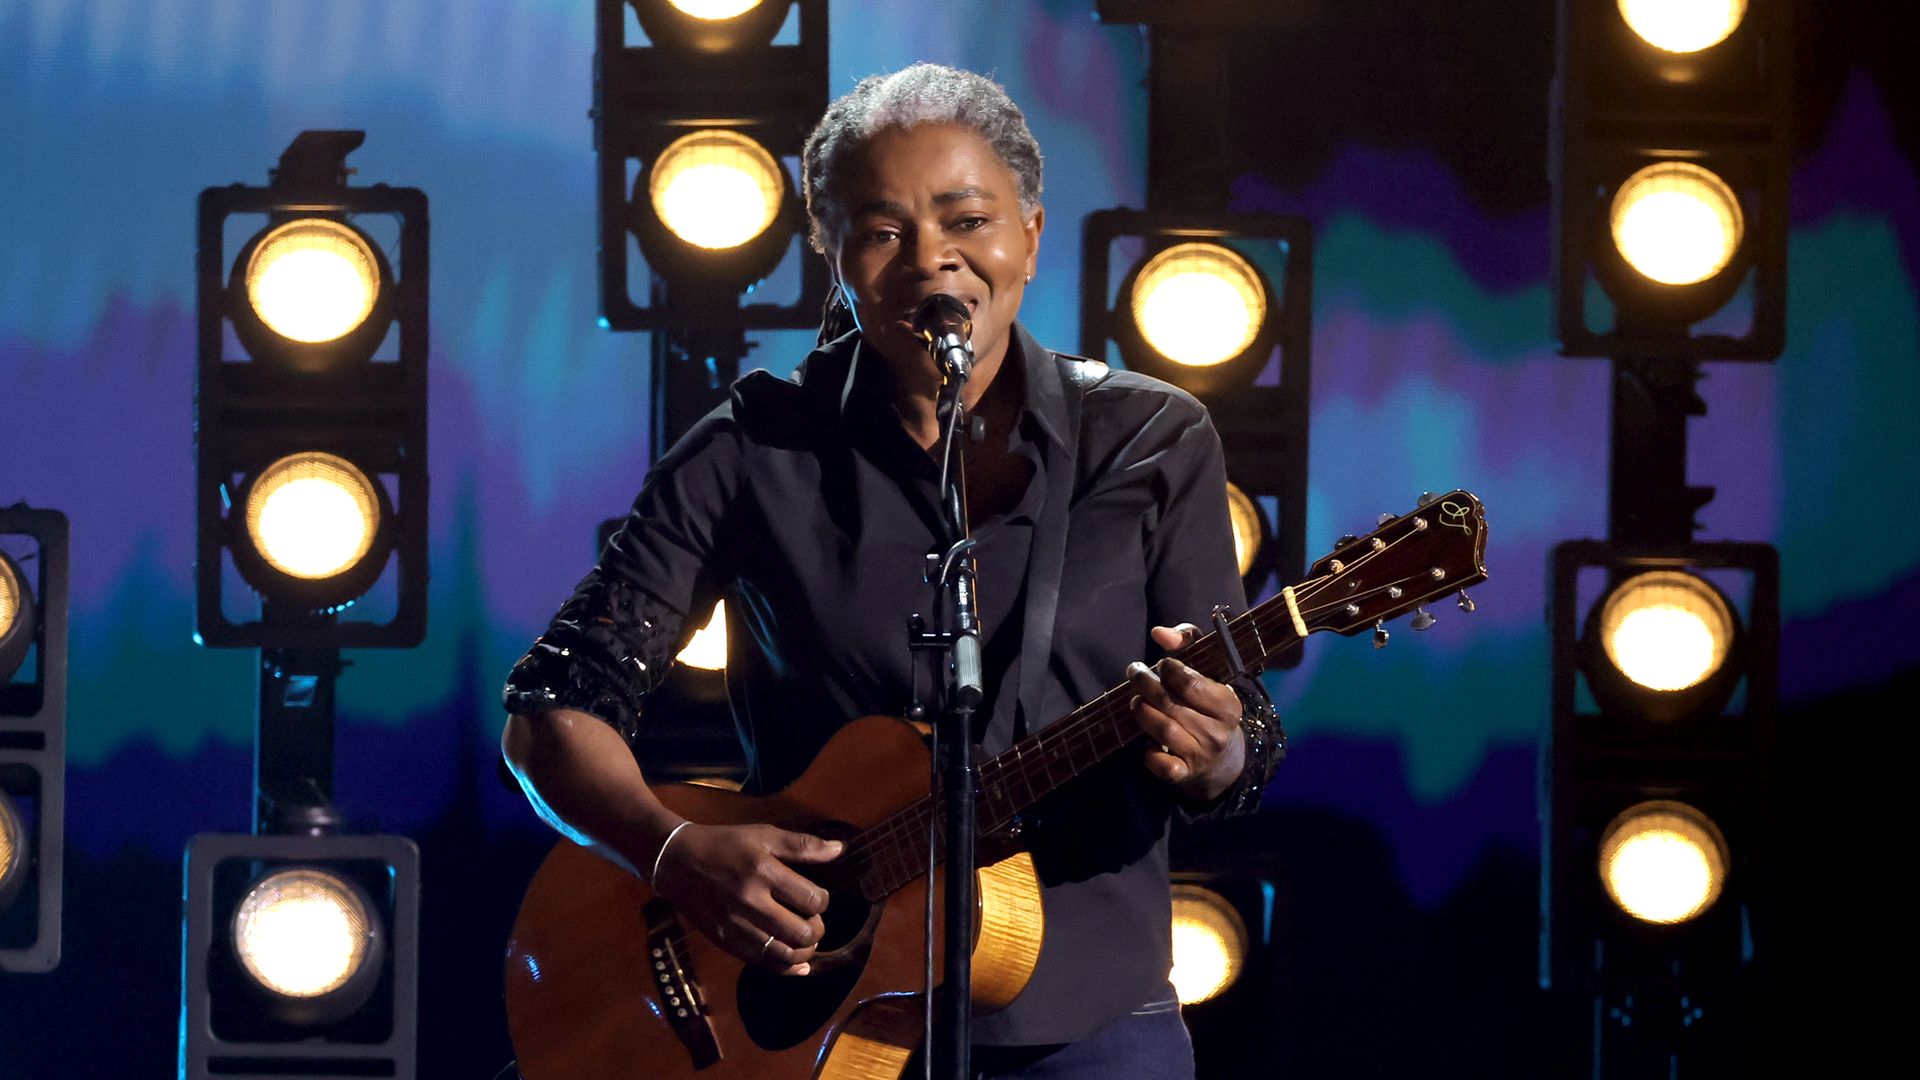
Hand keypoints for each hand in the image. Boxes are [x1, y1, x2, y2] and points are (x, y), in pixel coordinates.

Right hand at [649, 822, 841, 975]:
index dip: (823, 901)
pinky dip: (784, 969)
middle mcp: (750, 902)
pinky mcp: (724, 941)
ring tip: (805, 941)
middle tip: (813, 921)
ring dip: (804, 953)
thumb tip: (840, 850)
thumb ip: (802, 845)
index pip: (811, 899)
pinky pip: (760, 964)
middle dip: (817, 929)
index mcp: (763, 872)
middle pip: (801, 932)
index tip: (818, 897)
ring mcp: (735, 926)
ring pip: (783, 954)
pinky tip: (797, 965)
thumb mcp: (763, 835)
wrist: (677, 862)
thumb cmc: (725, 844)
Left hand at [1128, 623, 1246, 803]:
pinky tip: (1146, 739)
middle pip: (1172, 704)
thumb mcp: (1209, 669)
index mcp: (1228, 705)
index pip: (1192, 683)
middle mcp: (1217, 732)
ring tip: (1136, 700)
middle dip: (1146, 685)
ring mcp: (1200, 755)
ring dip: (1143, 712)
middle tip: (1135, 672)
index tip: (1161, 664)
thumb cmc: (1209, 704)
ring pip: (1163, 730)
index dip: (1169, 669)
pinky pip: (1161, 764)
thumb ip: (1188, 641)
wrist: (1223, 759)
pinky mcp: (1184, 774)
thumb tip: (1159, 633)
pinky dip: (1149, 753)